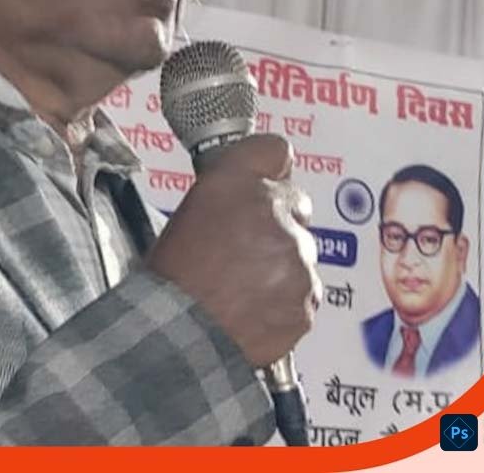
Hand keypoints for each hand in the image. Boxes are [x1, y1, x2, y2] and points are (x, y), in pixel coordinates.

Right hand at [145, 133, 321, 366]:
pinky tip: (255, 304)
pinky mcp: (306, 298)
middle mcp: (273, 210)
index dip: (271, 168)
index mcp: (236, 181)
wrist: (178, 333)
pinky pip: (305, 291)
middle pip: (294, 205)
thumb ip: (232, 182)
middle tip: (244, 248)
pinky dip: (287, 298)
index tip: (269, 179)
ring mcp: (296, 256)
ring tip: (243, 283)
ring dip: (281, 263)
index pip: (275, 150)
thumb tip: (263, 173)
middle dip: (278, 223)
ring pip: (301, 251)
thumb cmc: (177, 273)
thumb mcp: (194, 207)